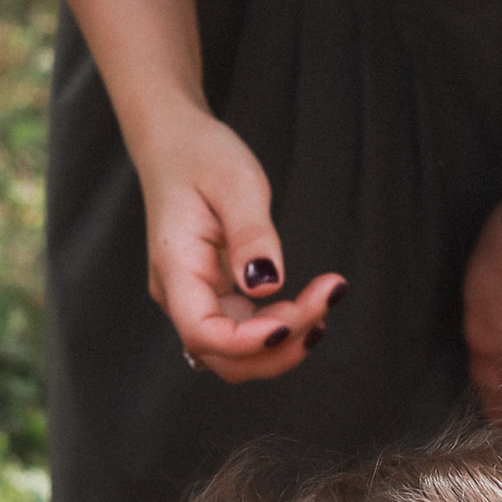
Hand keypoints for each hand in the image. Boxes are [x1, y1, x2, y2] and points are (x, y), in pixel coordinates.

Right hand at [134, 106, 342, 384]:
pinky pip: (243, 332)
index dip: (250, 341)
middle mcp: (179, 294)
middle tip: (326, 298)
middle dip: (280, 345)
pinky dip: (278, 329)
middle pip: (224, 357)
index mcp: (175, 266)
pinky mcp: (212, 295)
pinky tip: (309, 305)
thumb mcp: (235, 182)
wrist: (175, 143)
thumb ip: (252, 235)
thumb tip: (269, 285)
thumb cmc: (202, 156)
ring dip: (284, 343)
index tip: (293, 319)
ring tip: (324, 299)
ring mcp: (195, 298)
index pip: (203, 333)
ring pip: (236, 354)